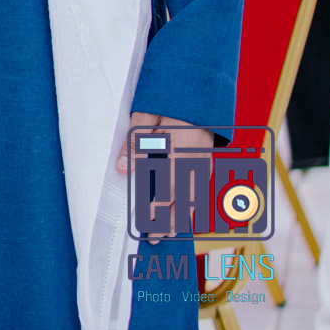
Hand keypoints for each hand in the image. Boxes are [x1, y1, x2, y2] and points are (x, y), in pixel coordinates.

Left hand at [120, 113, 214, 241]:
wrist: (199, 91)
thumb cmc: (170, 102)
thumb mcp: (146, 115)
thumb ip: (135, 143)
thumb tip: (122, 169)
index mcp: (182, 147)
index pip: (170, 185)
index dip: (158, 205)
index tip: (144, 219)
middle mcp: (197, 159)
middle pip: (184, 198)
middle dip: (168, 220)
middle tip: (152, 238)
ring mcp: (205, 162)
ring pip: (195, 197)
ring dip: (180, 217)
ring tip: (165, 233)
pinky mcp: (207, 162)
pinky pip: (200, 189)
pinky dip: (191, 205)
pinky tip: (181, 215)